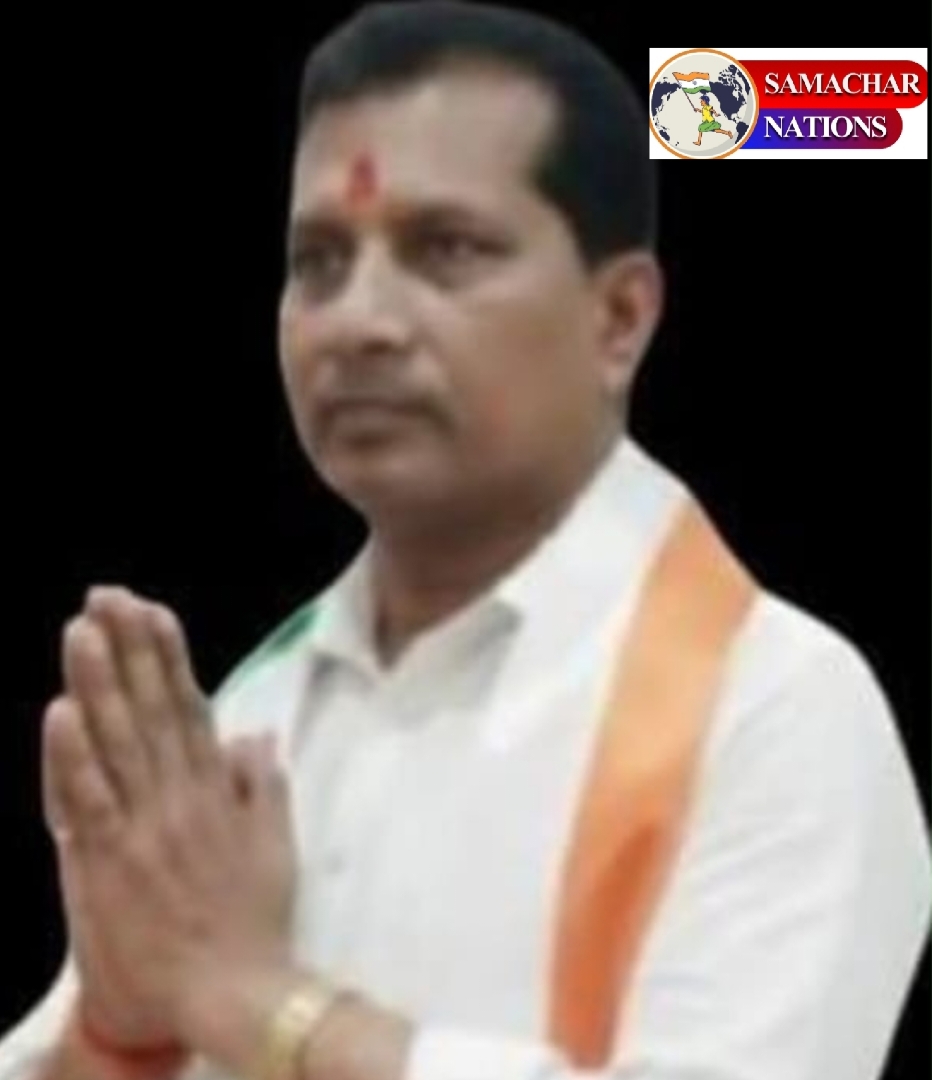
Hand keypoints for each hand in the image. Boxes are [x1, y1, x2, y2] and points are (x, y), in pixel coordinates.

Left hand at [42, 588, 297, 1050]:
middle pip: (149, 710)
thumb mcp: (275, 847)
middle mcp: (179, 796)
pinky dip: (73, 755)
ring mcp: (143, 826)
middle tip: (108, 597)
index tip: (153, 611)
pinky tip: (62, 711)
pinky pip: (89, 799)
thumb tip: (254, 733)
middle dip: (129, 649)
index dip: (168, 657)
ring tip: (83, 630)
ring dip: (99, 681)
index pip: (188, 707)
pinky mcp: (110, 861)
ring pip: (117, 741)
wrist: (233, 994)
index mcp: (215, 791)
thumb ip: (264, 785)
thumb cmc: (254, 924)